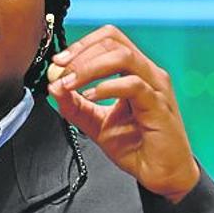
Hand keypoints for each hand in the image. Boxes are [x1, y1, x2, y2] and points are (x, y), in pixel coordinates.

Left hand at [47, 24, 199, 202]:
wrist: (159, 172)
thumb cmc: (135, 145)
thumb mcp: (95, 123)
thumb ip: (74, 106)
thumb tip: (53, 87)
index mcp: (135, 72)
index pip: (110, 40)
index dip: (81, 45)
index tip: (58, 61)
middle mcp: (148, 74)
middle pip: (114, 42)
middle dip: (80, 54)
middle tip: (60, 72)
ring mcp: (155, 87)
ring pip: (123, 57)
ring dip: (89, 67)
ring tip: (69, 83)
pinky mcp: (158, 105)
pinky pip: (133, 85)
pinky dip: (107, 87)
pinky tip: (90, 96)